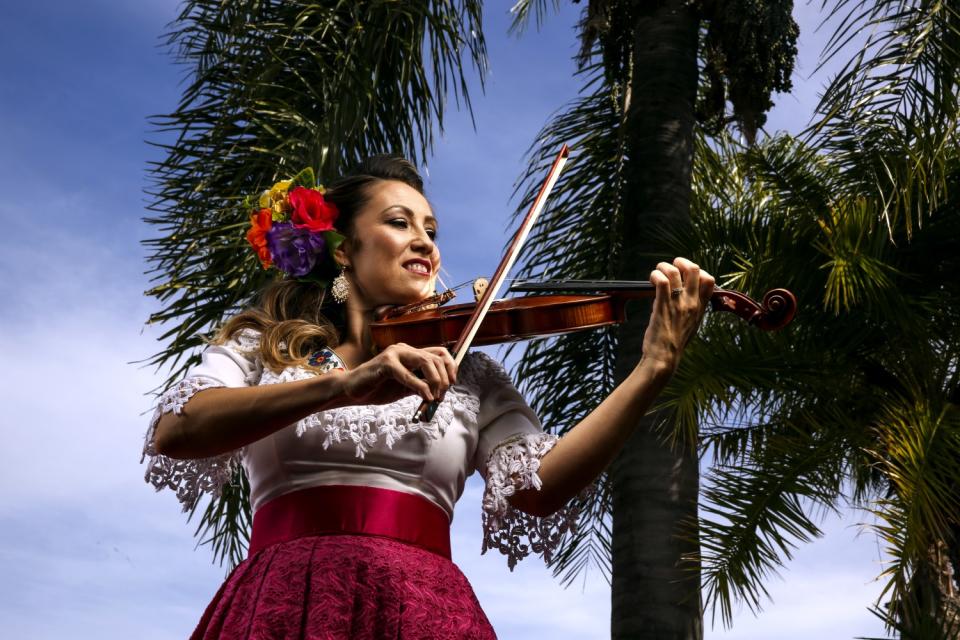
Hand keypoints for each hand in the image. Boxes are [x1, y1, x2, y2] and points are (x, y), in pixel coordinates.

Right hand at [337, 343, 456, 405]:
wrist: (351, 391)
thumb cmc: (377, 388)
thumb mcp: (405, 387)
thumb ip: (421, 385)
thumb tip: (440, 392)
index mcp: (410, 353)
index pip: (439, 352)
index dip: (451, 366)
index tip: (452, 383)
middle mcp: (404, 349)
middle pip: (436, 357)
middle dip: (444, 378)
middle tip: (441, 396)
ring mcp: (394, 354)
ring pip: (426, 361)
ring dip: (435, 381)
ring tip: (434, 397)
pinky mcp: (385, 363)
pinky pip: (408, 374)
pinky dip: (420, 387)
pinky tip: (425, 397)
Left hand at [641, 257, 714, 370]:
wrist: (664, 359)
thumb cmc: (674, 344)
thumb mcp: (690, 325)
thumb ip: (690, 310)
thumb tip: (682, 298)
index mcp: (700, 308)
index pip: (710, 280)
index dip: (698, 271)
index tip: (686, 274)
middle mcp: (692, 303)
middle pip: (695, 269)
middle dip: (681, 262)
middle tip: (672, 267)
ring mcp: (678, 303)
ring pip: (675, 271)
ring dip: (664, 266)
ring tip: (658, 272)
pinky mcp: (663, 305)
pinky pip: (662, 281)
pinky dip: (656, 275)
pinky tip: (652, 279)